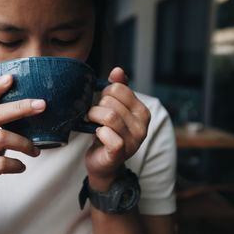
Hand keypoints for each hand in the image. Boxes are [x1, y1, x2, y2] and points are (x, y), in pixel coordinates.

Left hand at [84, 67, 150, 190]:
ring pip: (108, 116)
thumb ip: (118, 89)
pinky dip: (98, 132)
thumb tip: (117, 70)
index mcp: (142, 112)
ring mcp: (133, 141)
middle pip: (110, 102)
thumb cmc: (108, 133)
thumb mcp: (114, 109)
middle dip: (96, 107)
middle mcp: (142, 126)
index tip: (101, 104)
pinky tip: (97, 135)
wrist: (103, 163)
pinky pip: (107, 135)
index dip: (104, 93)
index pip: (118, 88)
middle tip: (94, 116)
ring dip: (93, 118)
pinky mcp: (120, 153)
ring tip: (92, 123)